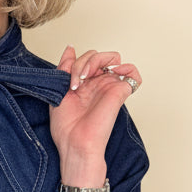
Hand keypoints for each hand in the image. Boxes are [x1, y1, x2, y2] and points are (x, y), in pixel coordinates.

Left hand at [49, 46, 141, 164]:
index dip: (74, 63)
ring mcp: (109, 87)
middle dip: (83, 62)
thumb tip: (71, 48)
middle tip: (75, 82)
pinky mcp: (120, 92)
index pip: (85, 59)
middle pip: (97, 55)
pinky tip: (110, 73)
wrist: (75, 143)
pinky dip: (126, 67)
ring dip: (97, 60)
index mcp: (84, 84)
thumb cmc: (66, 127)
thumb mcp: (59, 90)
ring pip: (112, 57)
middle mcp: (97, 84)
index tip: (67, 81)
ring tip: (85, 77)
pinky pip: (133, 72)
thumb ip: (65, 68)